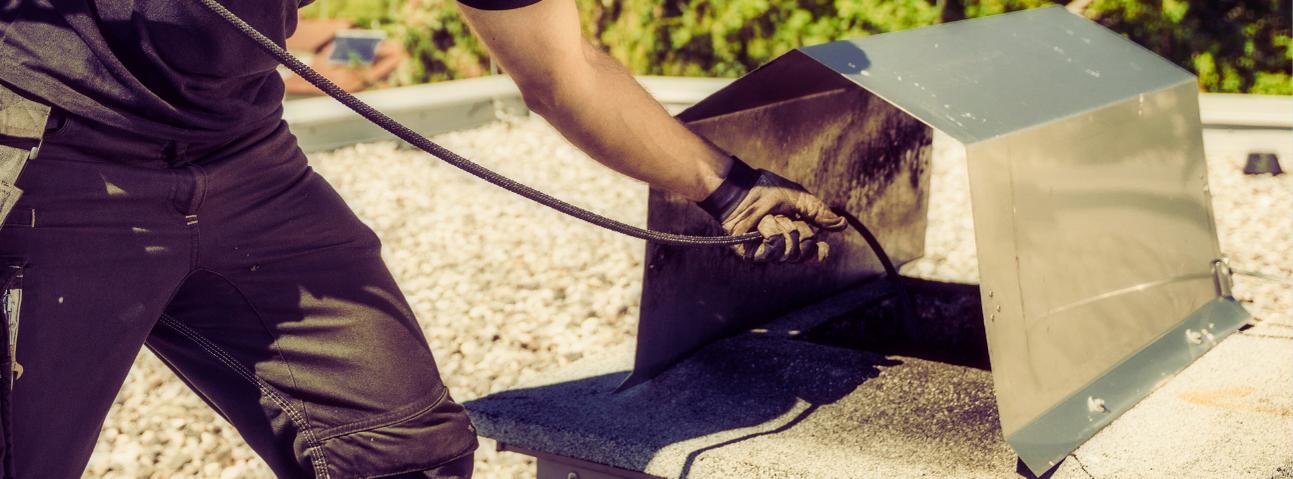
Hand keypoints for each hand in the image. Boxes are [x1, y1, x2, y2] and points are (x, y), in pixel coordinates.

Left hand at [697, 157, 846, 261]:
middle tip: (788, 219)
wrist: (742, 188)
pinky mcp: (751, 253)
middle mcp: (781, 245)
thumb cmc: (767, 190)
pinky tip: (762, 224)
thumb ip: (819, 213)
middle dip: (801, 234)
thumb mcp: (800, 199)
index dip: (818, 253)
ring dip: (784, 230)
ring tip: (771, 217)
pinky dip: (771, 234)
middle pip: (803, 254)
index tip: (823, 247)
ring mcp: (766, 250)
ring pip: (789, 253)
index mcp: (794, 234)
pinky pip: (772, 252)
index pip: (811, 254)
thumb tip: (842, 225)